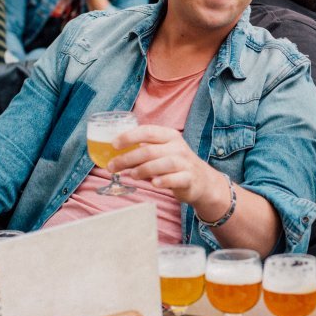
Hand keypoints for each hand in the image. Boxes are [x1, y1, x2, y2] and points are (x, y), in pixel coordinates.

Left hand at [109, 124, 224, 209]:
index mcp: (169, 136)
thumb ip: (142, 150)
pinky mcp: (189, 179)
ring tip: (131, 175)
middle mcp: (178, 147)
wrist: (202, 181)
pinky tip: (153, 184)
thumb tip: (114, 154)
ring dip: (143, 169)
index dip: (128, 137)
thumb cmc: (175, 165)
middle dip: (127, 158)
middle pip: (149, 150)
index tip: (113, 145)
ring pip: (162, 163)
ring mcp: (185, 163)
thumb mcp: (162, 151)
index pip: (147, 131)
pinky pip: (175, 179)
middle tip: (112, 167)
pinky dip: (163, 181)